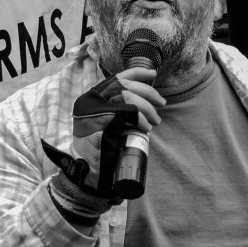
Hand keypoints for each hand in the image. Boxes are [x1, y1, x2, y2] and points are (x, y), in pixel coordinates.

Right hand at [43, 66, 164, 221]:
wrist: (85, 173)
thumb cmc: (97, 152)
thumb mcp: (104, 126)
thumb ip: (117, 112)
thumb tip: (142, 103)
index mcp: (91, 99)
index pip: (116, 77)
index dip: (136, 73)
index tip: (152, 74)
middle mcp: (91, 101)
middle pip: (125, 85)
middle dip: (148, 92)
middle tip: (162, 103)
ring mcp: (96, 109)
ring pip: (129, 97)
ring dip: (148, 108)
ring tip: (155, 121)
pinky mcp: (104, 120)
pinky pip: (130, 113)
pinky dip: (142, 119)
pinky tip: (145, 128)